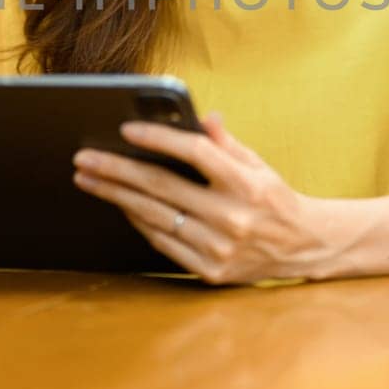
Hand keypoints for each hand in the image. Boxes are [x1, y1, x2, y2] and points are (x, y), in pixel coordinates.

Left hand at [72, 112, 349, 285]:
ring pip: (154, 216)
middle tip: (85, 158)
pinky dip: (138, 221)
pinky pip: (162, 242)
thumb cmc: (274, 199)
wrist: (303, 248)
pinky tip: (120, 205)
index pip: (195, 153)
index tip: (126, 130)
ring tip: (89, 179)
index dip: (158, 139)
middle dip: (117, 171)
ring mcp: (218, 248)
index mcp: (246, 184)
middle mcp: (232, 218)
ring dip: (116, 196)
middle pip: (161, 187)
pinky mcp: (209, 271)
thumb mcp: (258, 164)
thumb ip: (227, 143)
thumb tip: (203, 116)